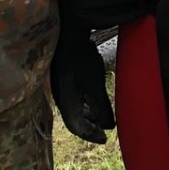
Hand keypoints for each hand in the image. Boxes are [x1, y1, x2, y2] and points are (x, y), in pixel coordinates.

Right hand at [50, 15, 114, 144]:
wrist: (68, 30)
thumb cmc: (81, 56)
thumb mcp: (94, 84)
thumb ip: (101, 107)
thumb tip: (108, 126)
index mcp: (66, 102)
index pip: (77, 127)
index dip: (91, 135)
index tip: (104, 139)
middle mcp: (60, 97)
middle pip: (74, 119)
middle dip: (90, 126)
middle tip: (103, 130)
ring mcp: (60, 86)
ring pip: (73, 108)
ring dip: (87, 115)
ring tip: (101, 116)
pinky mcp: (62, 77)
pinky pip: (73, 97)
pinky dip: (84, 103)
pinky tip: (93, 98)